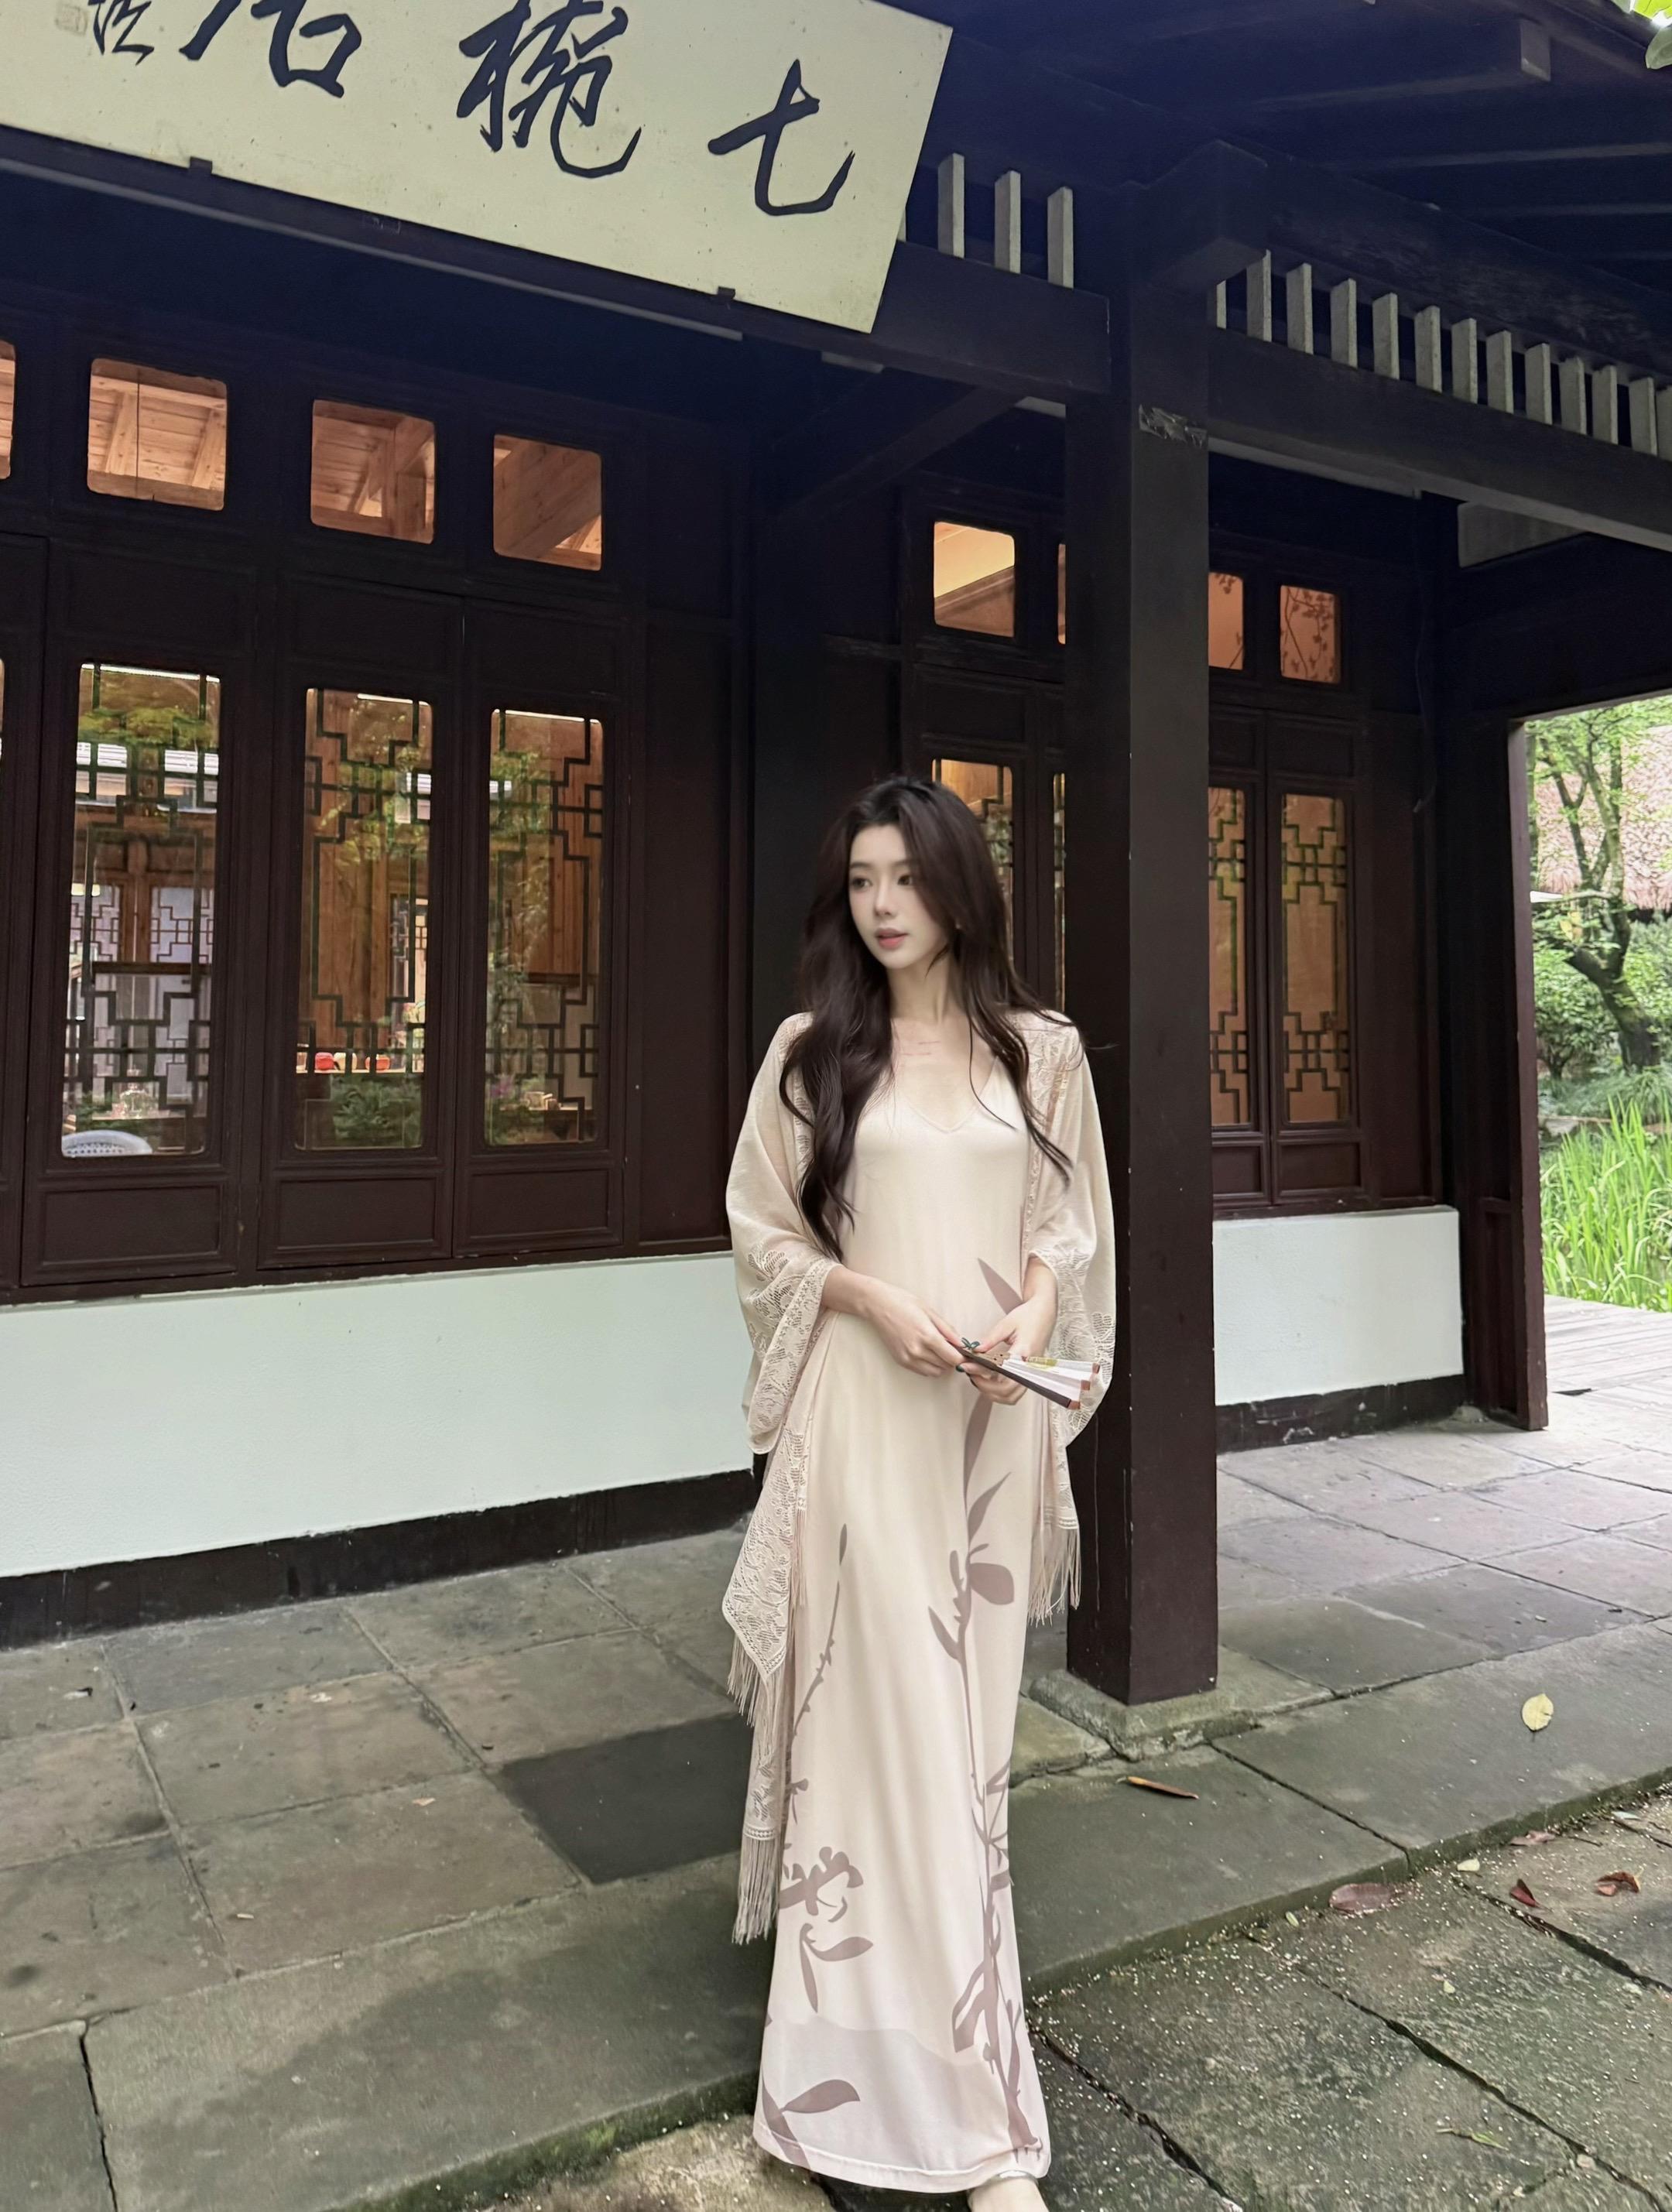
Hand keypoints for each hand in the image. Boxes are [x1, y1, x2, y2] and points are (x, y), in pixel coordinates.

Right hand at [859, 1282, 966, 1379]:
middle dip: (952, 1359)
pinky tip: (927, 1352)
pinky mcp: (901, 1361)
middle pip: (946, 1366)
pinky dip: (929, 1366)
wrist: (878, 1306)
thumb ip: (947, 1330)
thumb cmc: (904, 1303)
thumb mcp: (930, 1311)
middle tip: (952, 1348)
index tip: (964, 1351)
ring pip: (935, 1372)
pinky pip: (922, 1371)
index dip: (962, 1356)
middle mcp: (918, 1351)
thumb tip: (962, 1343)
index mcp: (928, 1336)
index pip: (954, 1358)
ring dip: (941, 1365)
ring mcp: (908, 1358)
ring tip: (939, 1350)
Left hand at [962, 1291, 1056, 1406]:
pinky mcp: (1030, 1374)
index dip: (980, 1372)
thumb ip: (990, 1339)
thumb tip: (975, 1350)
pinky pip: (1016, 1392)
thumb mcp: (1007, 1323)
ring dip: (993, 1393)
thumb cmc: (1029, 1316)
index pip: (999, 1370)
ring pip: (1012, 1397)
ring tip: (979, 1379)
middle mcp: (1029, 1366)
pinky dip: (1001, 1393)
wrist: (1045, 1314)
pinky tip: (990, 1381)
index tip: (966, 1367)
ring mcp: (1031, 1372)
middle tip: (970, 1374)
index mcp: (1023, 1352)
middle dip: (985, 1387)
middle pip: (1006, 1391)